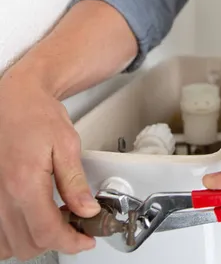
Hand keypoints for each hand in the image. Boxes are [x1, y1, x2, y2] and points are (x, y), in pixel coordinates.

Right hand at [0, 62, 100, 259]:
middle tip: (74, 224)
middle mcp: (2, 195)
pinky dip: (14, 235)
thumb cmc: (37, 114)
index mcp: (24, 183)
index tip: (85, 239)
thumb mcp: (67, 144)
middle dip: (55, 241)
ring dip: (33, 240)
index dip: (72, 242)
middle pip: (28, 245)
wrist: (15, 99)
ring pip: (10, 244)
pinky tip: (30, 218)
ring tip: (53, 219)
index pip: (48, 233)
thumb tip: (87, 210)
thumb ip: (75, 182)